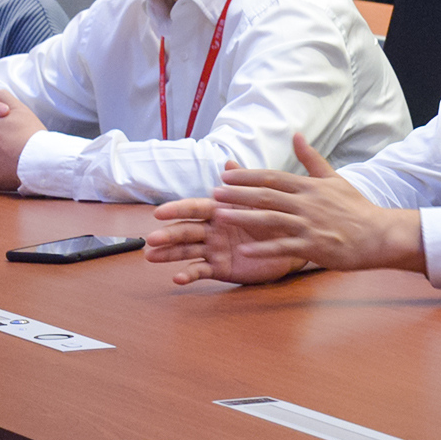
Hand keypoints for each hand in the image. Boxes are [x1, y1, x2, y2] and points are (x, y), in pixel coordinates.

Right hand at [146, 162, 309, 284]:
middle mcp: (211, 230)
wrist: (290, 244)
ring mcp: (214, 249)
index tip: (159, 213)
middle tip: (151, 239)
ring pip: (187, 251)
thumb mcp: (259, 201)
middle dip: (168, 234)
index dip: (177, 210)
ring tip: (152, 257)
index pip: (194, 208)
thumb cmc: (273, 219)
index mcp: (219, 211)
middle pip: (186, 231)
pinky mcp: (220, 268)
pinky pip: (201, 271)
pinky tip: (177, 278)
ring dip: (169, 254)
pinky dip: (189, 274)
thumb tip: (229, 161)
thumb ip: (242, 184)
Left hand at [155, 135, 423, 278]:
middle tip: (213, 193)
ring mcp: (309, 225)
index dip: (247, 176)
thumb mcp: (335, 178)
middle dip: (237, 194)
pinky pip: (283, 247)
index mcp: (309, 186)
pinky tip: (243, 251)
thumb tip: (296, 135)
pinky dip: (263, 249)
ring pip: (270, 219)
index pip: (272, 178)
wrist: (379, 234)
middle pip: (266, 196)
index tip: (225, 176)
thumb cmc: (356, 208)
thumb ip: (312, 159)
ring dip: (243, 218)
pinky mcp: (313, 246)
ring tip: (220, 217)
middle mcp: (306, 203)